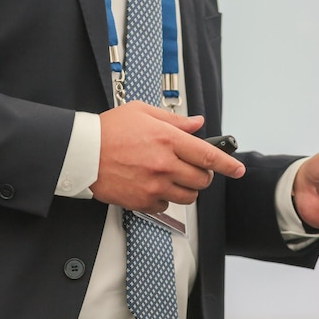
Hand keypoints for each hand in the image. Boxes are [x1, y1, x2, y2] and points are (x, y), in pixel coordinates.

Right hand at [89, 101, 244, 211]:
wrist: (81, 153)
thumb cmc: (109, 130)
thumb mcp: (142, 113)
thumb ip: (175, 120)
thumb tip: (197, 124)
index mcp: (168, 140)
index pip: (209, 155)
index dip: (229, 164)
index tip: (238, 169)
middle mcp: (164, 164)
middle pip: (202, 179)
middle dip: (203, 175)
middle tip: (193, 168)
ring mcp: (154, 185)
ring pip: (189, 197)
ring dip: (187, 189)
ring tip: (172, 177)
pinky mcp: (143, 201)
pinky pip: (166, 205)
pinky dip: (165, 198)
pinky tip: (153, 185)